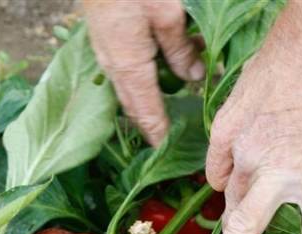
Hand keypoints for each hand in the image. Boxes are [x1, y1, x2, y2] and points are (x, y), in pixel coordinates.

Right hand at [84, 0, 204, 144]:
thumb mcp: (168, 15)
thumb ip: (179, 49)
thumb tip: (194, 77)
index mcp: (129, 65)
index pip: (146, 110)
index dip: (158, 133)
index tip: (167, 151)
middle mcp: (114, 66)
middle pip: (134, 106)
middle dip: (150, 125)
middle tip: (166, 143)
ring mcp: (106, 54)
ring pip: (129, 89)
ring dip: (146, 103)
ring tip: (164, 116)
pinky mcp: (107, 41)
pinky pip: (125, 72)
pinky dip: (141, 84)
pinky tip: (156, 78)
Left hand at [195, 0, 301, 233]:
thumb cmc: (296, 48)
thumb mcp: (250, 82)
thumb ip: (238, 123)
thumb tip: (226, 170)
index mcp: (231, 132)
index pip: (225, 177)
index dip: (231, 196)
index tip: (239, 207)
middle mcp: (245, 154)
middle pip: (228, 206)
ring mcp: (278, 166)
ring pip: (248, 221)